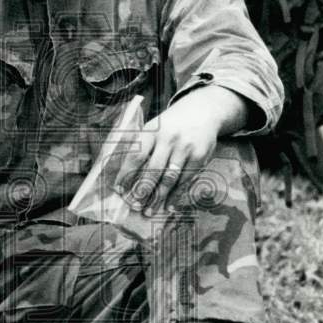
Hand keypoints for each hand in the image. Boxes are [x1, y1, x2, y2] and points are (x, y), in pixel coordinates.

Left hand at [116, 85, 248, 214]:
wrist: (203, 111)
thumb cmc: (170, 125)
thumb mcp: (154, 127)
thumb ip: (140, 146)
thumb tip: (124, 175)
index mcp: (152, 131)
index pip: (136, 156)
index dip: (127, 175)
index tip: (119, 190)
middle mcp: (168, 139)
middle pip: (153, 170)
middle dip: (142, 190)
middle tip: (134, 205)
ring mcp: (185, 148)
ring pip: (169, 178)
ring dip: (157, 197)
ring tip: (148, 211)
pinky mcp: (199, 156)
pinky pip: (185, 180)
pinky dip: (176, 196)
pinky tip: (168, 206)